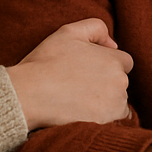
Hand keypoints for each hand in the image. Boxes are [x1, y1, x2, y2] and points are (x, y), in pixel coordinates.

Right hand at [7, 19, 132, 130]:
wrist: (28, 94)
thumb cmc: (46, 61)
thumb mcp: (69, 32)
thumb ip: (96, 28)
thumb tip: (113, 44)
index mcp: (115, 60)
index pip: (123, 62)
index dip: (105, 64)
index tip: (88, 70)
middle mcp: (120, 82)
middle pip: (121, 83)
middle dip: (107, 82)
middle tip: (80, 84)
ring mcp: (114, 105)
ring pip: (118, 102)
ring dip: (106, 101)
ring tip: (79, 99)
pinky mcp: (105, 123)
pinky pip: (113, 121)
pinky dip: (103, 118)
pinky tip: (84, 113)